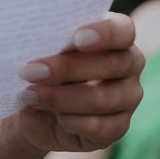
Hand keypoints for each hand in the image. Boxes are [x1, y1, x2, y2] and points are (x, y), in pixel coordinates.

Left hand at [10, 15, 143, 155]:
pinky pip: (97, 127)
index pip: (124, 30)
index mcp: (117, 38)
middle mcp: (129, 66)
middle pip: (111, 65)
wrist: (34, 107)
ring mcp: (127, 99)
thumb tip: (44, 43)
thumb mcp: (44, 51)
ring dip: (60, 97)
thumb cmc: (43, 67)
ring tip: (30, 94)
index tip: (77, 37)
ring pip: (101, 99)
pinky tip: (47, 112)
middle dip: (67, 68)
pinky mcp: (117, 128)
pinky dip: (68, 120)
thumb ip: (53, 44)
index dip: (105, 33)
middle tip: (31, 70)